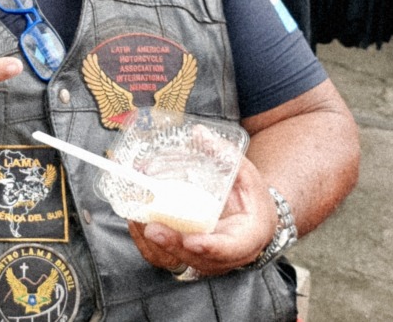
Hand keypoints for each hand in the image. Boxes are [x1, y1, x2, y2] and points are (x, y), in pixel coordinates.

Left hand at [127, 157, 276, 276]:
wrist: (255, 221)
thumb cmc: (252, 199)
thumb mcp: (248, 176)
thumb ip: (228, 157)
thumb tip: (199, 133)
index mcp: (248, 237)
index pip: (229, 248)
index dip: (209, 247)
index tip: (192, 241)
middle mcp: (227, 255)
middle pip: (199, 258)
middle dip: (174, 245)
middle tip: (152, 229)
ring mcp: (208, 259)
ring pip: (181, 260)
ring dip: (158, 245)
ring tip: (139, 224)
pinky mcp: (192, 256)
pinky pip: (170, 257)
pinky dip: (152, 245)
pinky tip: (137, 226)